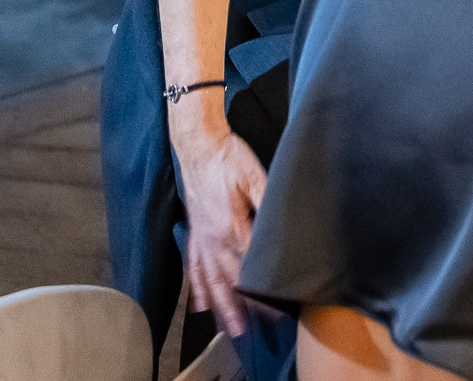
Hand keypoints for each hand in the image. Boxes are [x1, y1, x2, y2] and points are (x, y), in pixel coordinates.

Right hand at [175, 117, 267, 339]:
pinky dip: (197, 287)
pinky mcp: (194, 232)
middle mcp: (212, 238)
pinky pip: (193, 267)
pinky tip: (201, 304)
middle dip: (242, 306)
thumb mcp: (255, 175)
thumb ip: (267, 201)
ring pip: (209, 279)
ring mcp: (200, 237)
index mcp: (230, 226)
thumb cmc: (228, 157)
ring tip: (230, 327)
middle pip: (228, 280)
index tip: (274, 305)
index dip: (260, 288)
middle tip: (256, 328)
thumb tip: (278, 225)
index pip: (248, 266)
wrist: (198, 144)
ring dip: (221, 305)